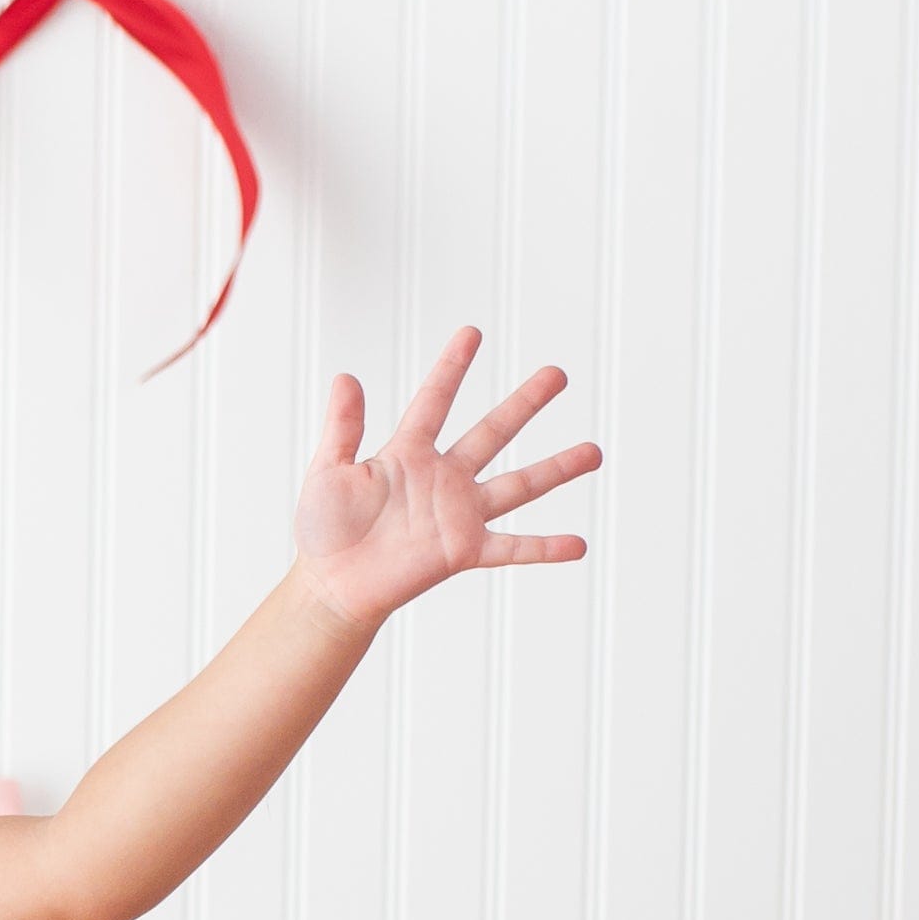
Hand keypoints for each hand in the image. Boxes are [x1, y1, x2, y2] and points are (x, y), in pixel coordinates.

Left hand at [292, 326, 598, 633]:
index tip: (472, 332)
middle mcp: (442, 479)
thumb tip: (346, 377)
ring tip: (594, 452)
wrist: (332, 587)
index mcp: (407, 455)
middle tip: (557, 373)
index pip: (435, 401)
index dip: (452, 368)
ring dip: (557, 469)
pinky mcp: (463, 550)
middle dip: (525, 403)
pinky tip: (578, 544)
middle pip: (493, 431)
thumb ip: (342, 428)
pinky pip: (512, 547)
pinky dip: (544, 547)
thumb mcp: (328, 473)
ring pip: (518, 484)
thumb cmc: (324, 532)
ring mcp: (458, 514)